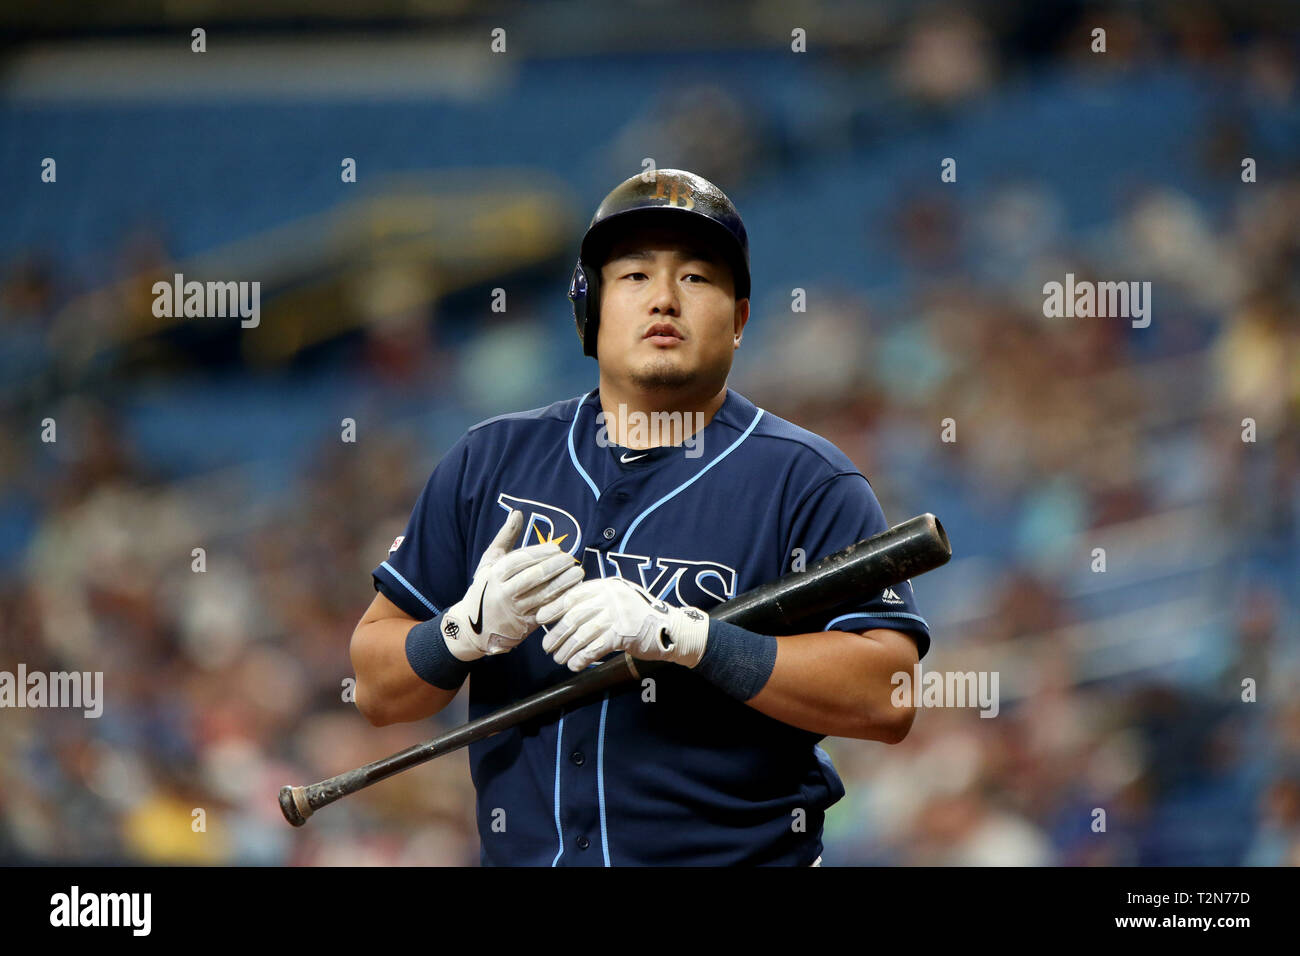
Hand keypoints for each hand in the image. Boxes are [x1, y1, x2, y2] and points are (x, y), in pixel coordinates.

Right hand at [440, 510, 584, 661]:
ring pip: (543, 595)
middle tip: (570, 559)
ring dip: (564, 583)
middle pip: (533, 577)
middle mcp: (503, 593)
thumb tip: (518, 512)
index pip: (520, 561)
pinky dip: (562, 601)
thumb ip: (505, 537)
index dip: (540, 553)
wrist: (473, 630)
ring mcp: (515, 611)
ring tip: (578, 573)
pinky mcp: (525, 626)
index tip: (557, 548)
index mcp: (494, 574)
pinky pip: (547, 611)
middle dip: (555, 567)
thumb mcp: (489, 562)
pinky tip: (574, 592)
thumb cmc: (484, 588)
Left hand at [537, 577, 709, 671]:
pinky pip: (596, 647)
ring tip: (559, 659)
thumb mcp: (618, 599)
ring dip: (567, 649)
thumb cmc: (639, 617)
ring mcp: (618, 613)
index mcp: (606, 585)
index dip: (553, 607)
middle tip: (548, 648)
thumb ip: (595, 601)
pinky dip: (582, 658)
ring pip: (583, 633)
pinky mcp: (624, 633)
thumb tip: (562, 614)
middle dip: (557, 634)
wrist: (672, 629)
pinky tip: (575, 665)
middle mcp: (610, 596)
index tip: (540, 618)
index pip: (572, 594)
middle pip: (574, 616)